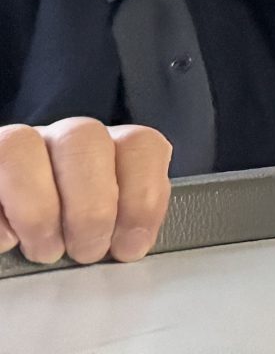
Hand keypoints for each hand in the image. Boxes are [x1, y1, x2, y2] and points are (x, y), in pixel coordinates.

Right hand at [0, 119, 172, 264]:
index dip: (142, 196)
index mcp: (110, 148)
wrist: (19, 232)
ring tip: (47, 251)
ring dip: (38, 209)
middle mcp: (65, 139)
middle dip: (90, 207)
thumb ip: (122, 224)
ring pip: (24, 146)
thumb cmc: (70, 238)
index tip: (130, 247)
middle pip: (84, 138)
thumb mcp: (107, 231)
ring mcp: (20, 147)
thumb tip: (131, 247)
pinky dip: (0, 217)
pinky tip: (9, 242)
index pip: (140, 144)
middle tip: (87, 253)